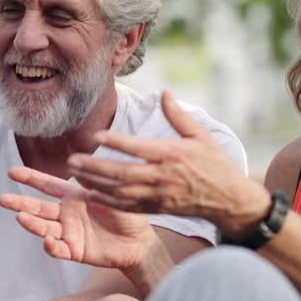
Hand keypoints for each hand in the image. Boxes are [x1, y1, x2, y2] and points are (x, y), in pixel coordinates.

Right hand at [0, 166, 155, 270]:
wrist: (139, 242)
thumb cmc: (128, 214)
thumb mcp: (111, 193)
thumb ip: (94, 181)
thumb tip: (78, 164)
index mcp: (74, 196)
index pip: (47, 185)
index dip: (30, 178)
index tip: (12, 172)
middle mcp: (67, 214)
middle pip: (38, 207)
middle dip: (20, 203)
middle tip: (2, 199)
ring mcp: (68, 232)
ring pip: (44, 227)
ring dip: (32, 223)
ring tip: (20, 218)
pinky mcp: (74, 250)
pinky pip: (58, 249)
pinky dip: (52, 246)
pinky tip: (48, 241)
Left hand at [66, 92, 268, 235]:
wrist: (228, 199)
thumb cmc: (214, 163)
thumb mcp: (201, 136)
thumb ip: (178, 116)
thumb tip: (164, 92)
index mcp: (172, 155)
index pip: (139, 148)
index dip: (117, 143)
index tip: (96, 136)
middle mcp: (162, 176)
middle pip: (123, 173)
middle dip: (95, 167)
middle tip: (72, 160)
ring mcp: (158, 195)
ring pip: (120, 192)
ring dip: (94, 184)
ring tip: (73, 174)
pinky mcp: (155, 208)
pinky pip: (126, 206)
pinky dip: (105, 201)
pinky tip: (87, 195)